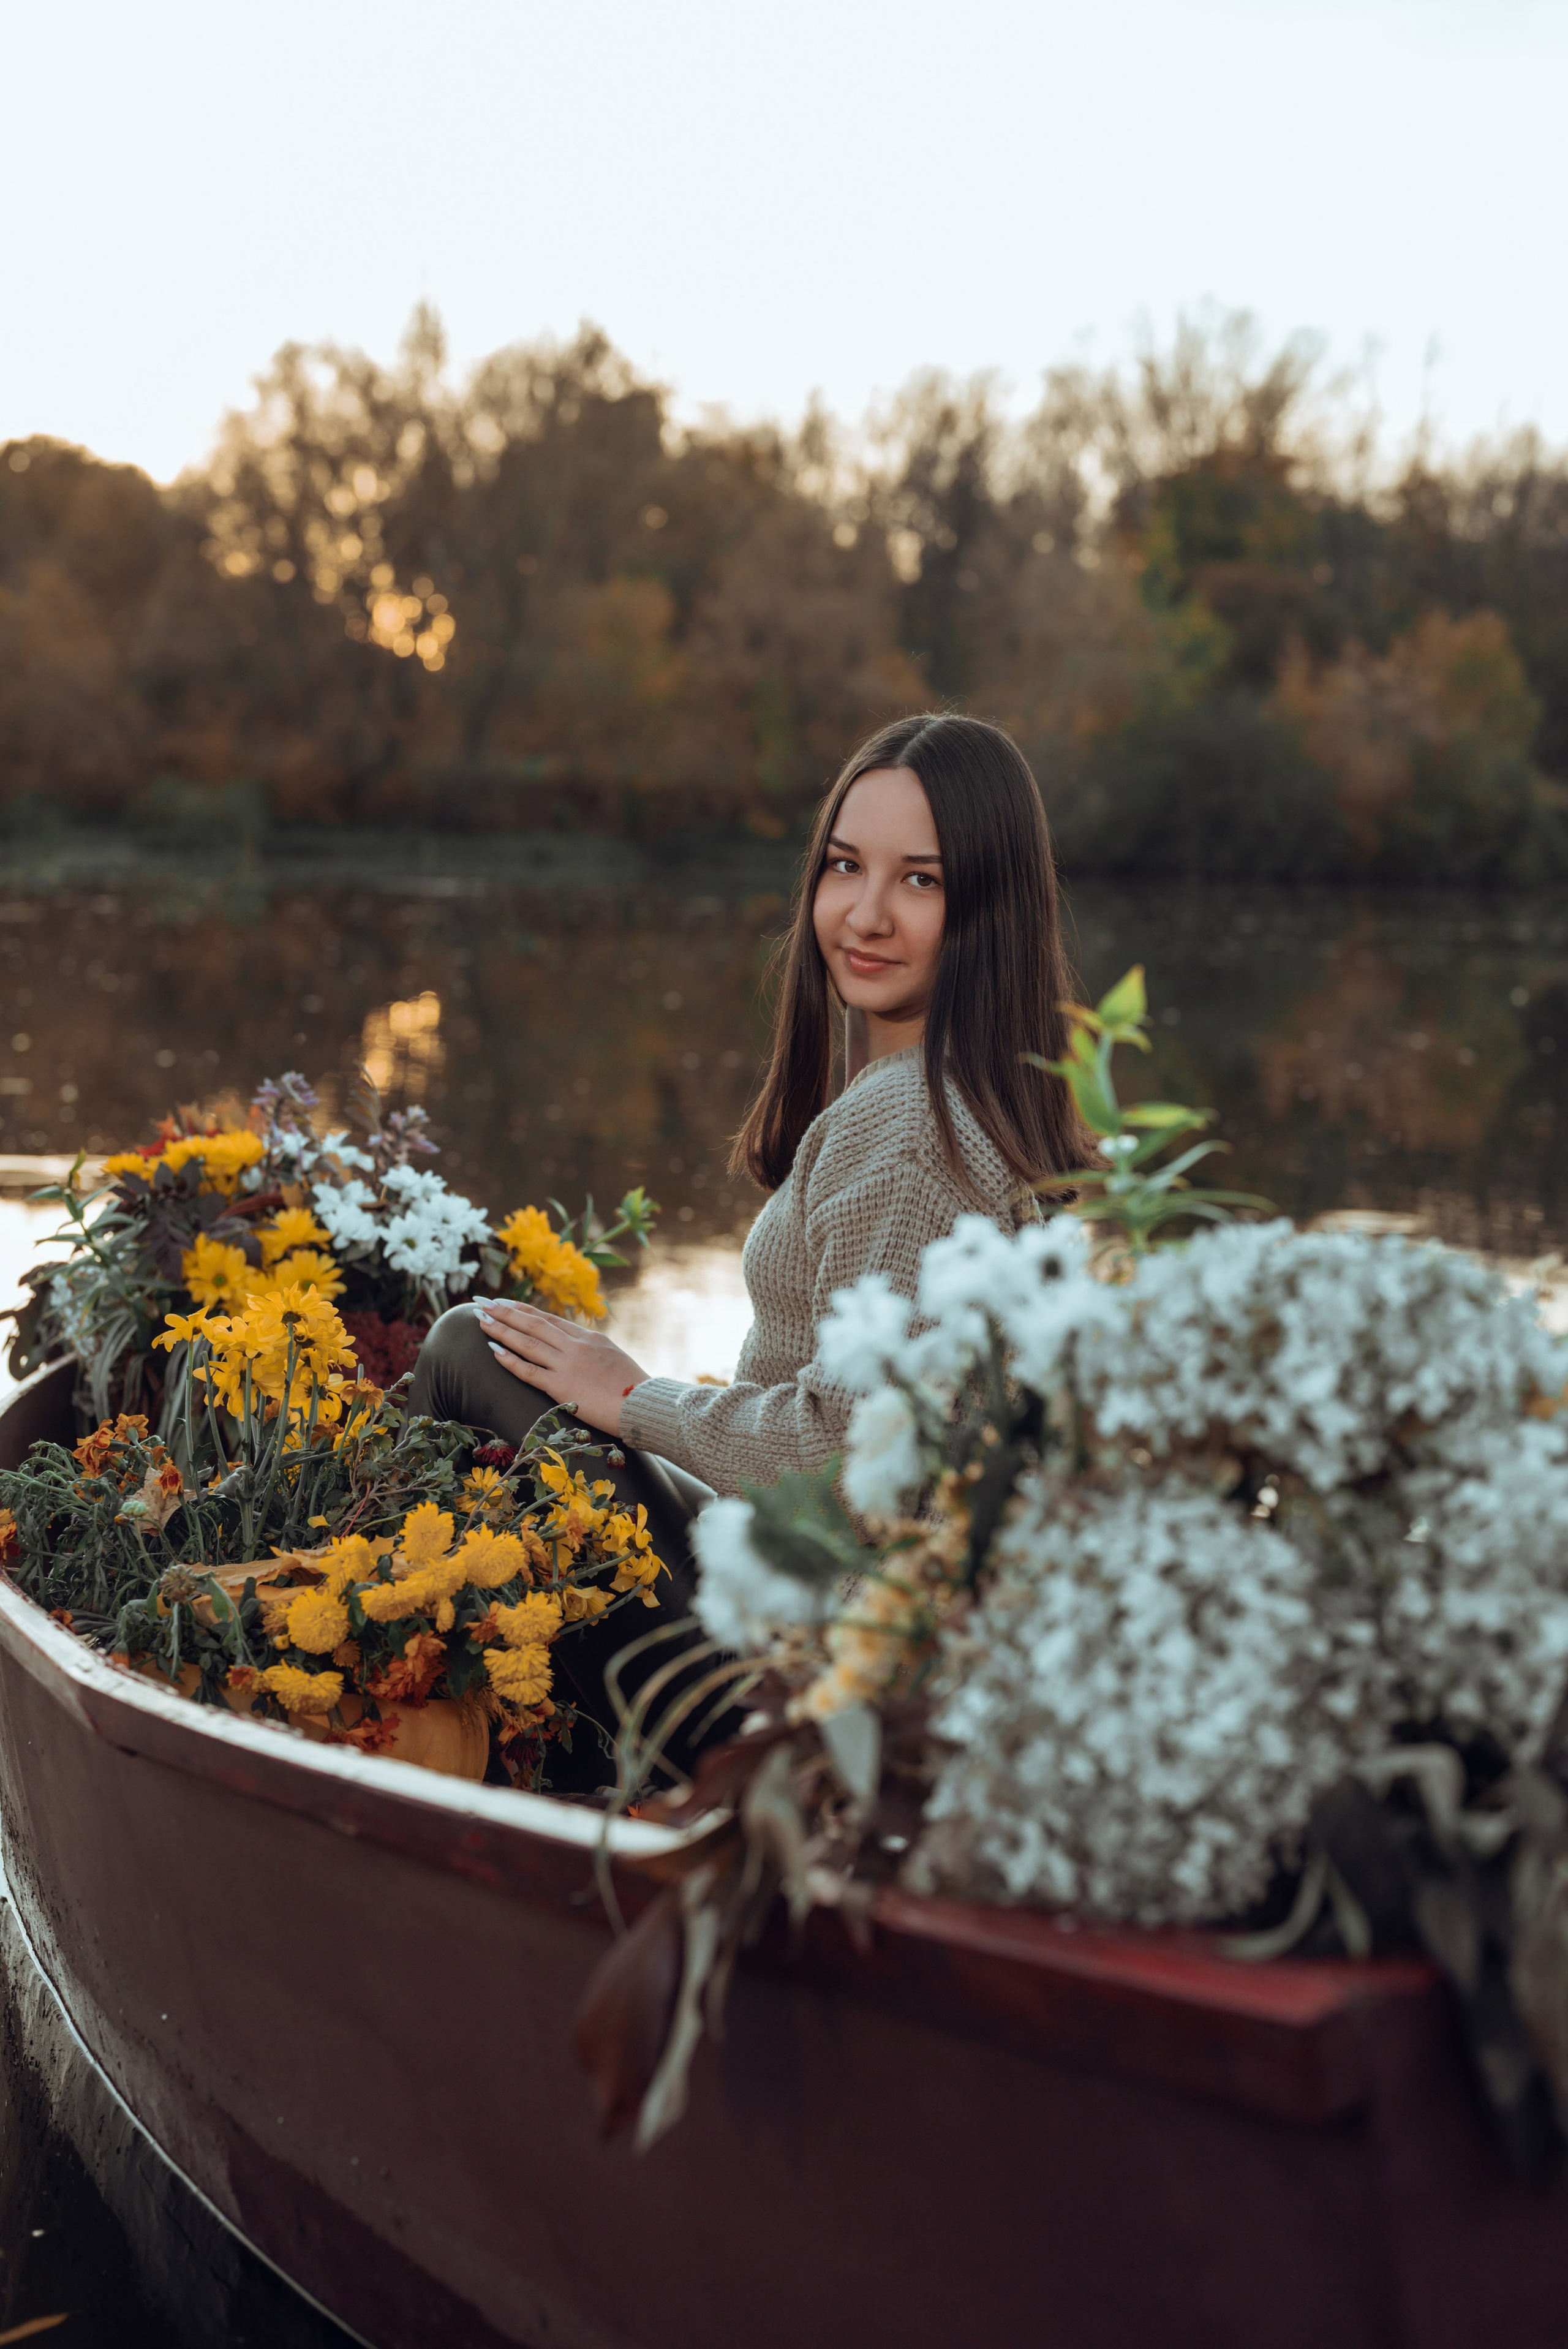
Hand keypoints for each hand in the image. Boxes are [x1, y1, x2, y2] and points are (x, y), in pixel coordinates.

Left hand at [474, 1299, 649, 1437]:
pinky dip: (510, 1360)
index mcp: (589, 1338)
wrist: (646, 1405)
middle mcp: (576, 1346)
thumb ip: (592, 1350)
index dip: (523, 1310)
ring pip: (528, 1343)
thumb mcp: (614, 1358)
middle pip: (534, 1324)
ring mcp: (568, 1365)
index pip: (549, 1319)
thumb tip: (576, 1346)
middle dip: (505, 1312)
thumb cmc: (634, 1388)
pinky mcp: (563, 1387)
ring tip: (480, 1320)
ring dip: (502, 1330)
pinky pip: (530, 1371)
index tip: (503, 1302)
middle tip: (481, 1303)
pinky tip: (494, 1350)